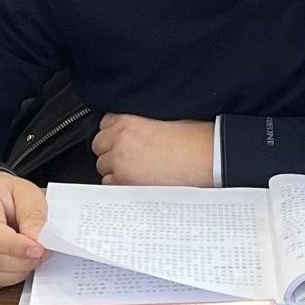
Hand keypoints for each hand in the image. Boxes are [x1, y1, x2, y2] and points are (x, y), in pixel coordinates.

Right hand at [0, 170, 47, 290]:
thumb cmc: (4, 195)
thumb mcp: (25, 192)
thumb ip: (32, 214)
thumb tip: (37, 240)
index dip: (16, 247)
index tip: (38, 250)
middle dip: (22, 261)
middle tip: (43, 253)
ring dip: (16, 273)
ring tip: (31, 260)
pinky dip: (4, 280)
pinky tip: (16, 267)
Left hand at [92, 113, 213, 186]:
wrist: (205, 158)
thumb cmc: (193, 139)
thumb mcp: (163, 120)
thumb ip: (141, 124)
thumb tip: (134, 133)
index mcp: (128, 121)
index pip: (105, 124)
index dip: (114, 132)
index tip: (121, 138)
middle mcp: (120, 141)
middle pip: (99, 145)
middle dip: (111, 150)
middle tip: (128, 154)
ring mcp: (120, 163)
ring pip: (103, 166)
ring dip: (114, 167)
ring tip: (134, 169)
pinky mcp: (126, 182)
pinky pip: (110, 184)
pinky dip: (119, 183)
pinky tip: (136, 180)